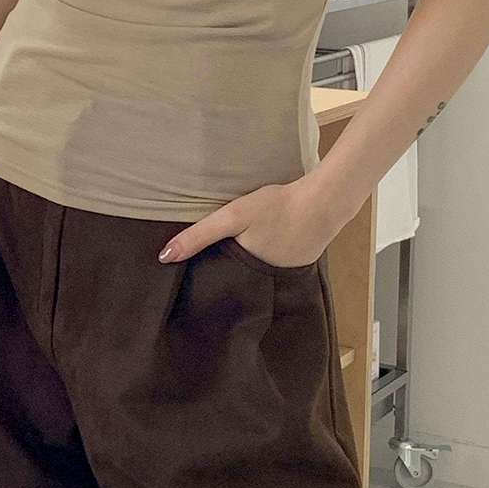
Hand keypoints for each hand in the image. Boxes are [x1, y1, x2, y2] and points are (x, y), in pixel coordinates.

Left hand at [156, 175, 350, 267]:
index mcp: (247, 276)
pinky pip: (276, 265)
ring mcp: (286, 277)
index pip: (221, 286)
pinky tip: (267, 243)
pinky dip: (269, 256)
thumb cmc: (277, 207)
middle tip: (210, 265)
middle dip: (227, 276)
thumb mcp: (233, 217)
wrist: (324, 201)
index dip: (207, 282)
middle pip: (239, 281)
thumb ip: (200, 235)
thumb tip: (164, 257)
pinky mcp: (300, 265)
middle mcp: (267, 284)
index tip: (190, 282)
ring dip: (249, 266)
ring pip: (257, 274)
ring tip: (236, 254)